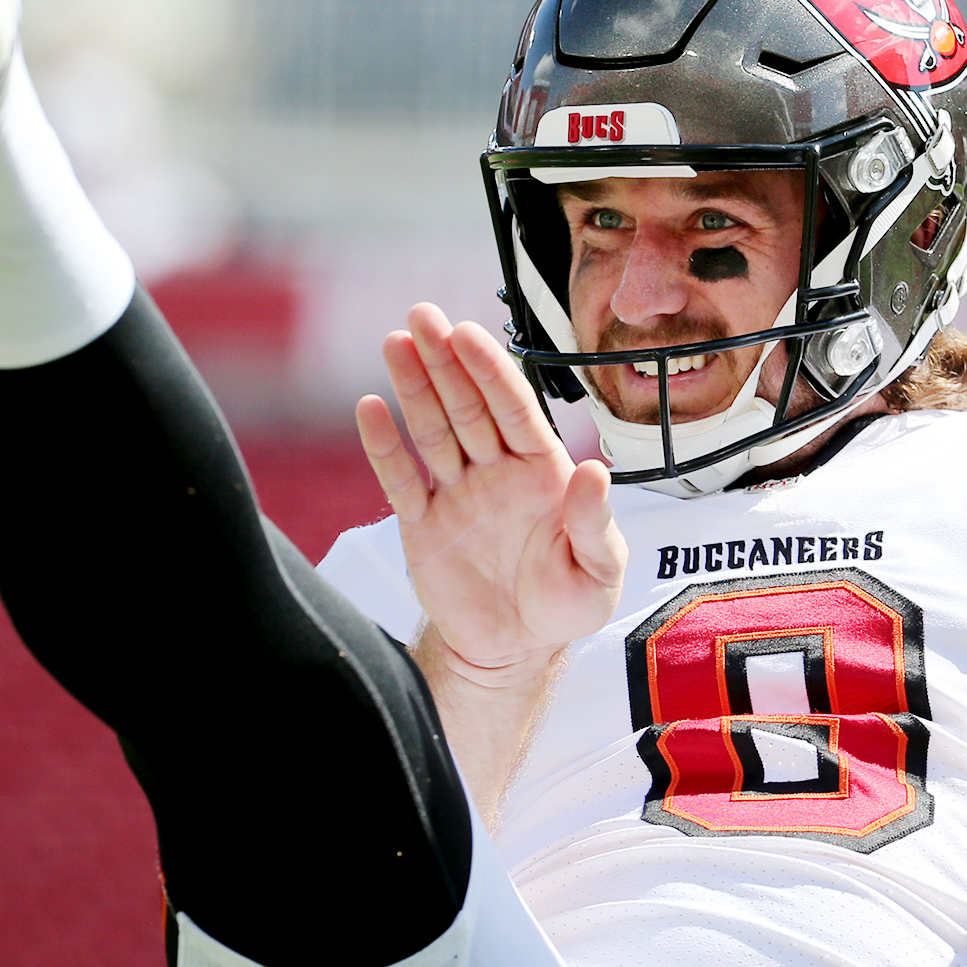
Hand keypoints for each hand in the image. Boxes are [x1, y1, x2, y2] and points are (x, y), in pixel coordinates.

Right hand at [357, 305, 626, 679]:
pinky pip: (401, 479)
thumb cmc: (565, 604)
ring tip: (395, 341)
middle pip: (467, 406)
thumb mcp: (597, 573)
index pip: (514, 410)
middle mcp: (497, 471)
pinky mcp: (423, 524)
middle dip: (445, 361)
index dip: (491, 371)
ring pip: (432, 430)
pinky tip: (369, 409)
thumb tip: (594, 469)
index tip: (468, 334)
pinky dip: (385, 446)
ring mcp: (457, 493)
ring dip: (413, 386)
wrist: (514, 651)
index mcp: (543, 471)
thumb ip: (594, 523)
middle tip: (422, 315)